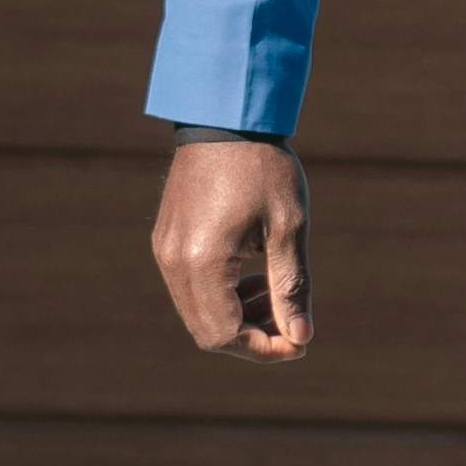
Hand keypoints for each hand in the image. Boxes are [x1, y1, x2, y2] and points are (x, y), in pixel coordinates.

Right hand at [150, 137, 315, 360]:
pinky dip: (220, 295)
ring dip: (236, 317)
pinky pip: (188, 288)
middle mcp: (174, 262)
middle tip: (291, 321)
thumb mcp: (288, 228)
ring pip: (196, 313)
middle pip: (207, 332)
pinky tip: (250, 275)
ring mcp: (165, 251)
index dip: (265, 349)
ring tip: (273, 292)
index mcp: (203, 261)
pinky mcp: (165, 240)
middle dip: (251, 338)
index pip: (225, 335)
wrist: (226, 116)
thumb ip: (292, 287)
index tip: (301, 341)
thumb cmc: (264, 167)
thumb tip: (301, 337)